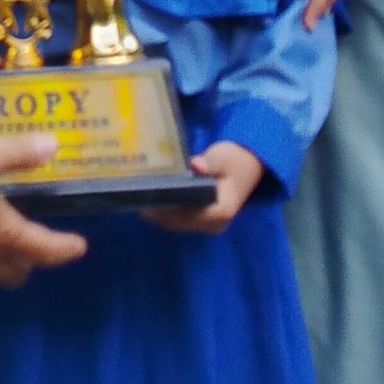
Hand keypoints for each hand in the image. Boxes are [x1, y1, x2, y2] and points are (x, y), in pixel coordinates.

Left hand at [145, 142, 262, 236]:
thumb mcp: (223, 157)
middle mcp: (214, 224)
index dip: (163, 211)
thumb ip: (209, 162)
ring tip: (139, 196)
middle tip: (134, 196)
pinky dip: (166, 211)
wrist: (249, 166)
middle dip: (156, 212)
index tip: (144, 198)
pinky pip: (180, 220)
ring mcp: (209, 225)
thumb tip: (195, 165)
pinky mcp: (203, 221)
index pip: (185, 217)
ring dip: (159, 213)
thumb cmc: (234, 161)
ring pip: (176, 223)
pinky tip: (152, 199)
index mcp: (220, 211)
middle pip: (177, 223)